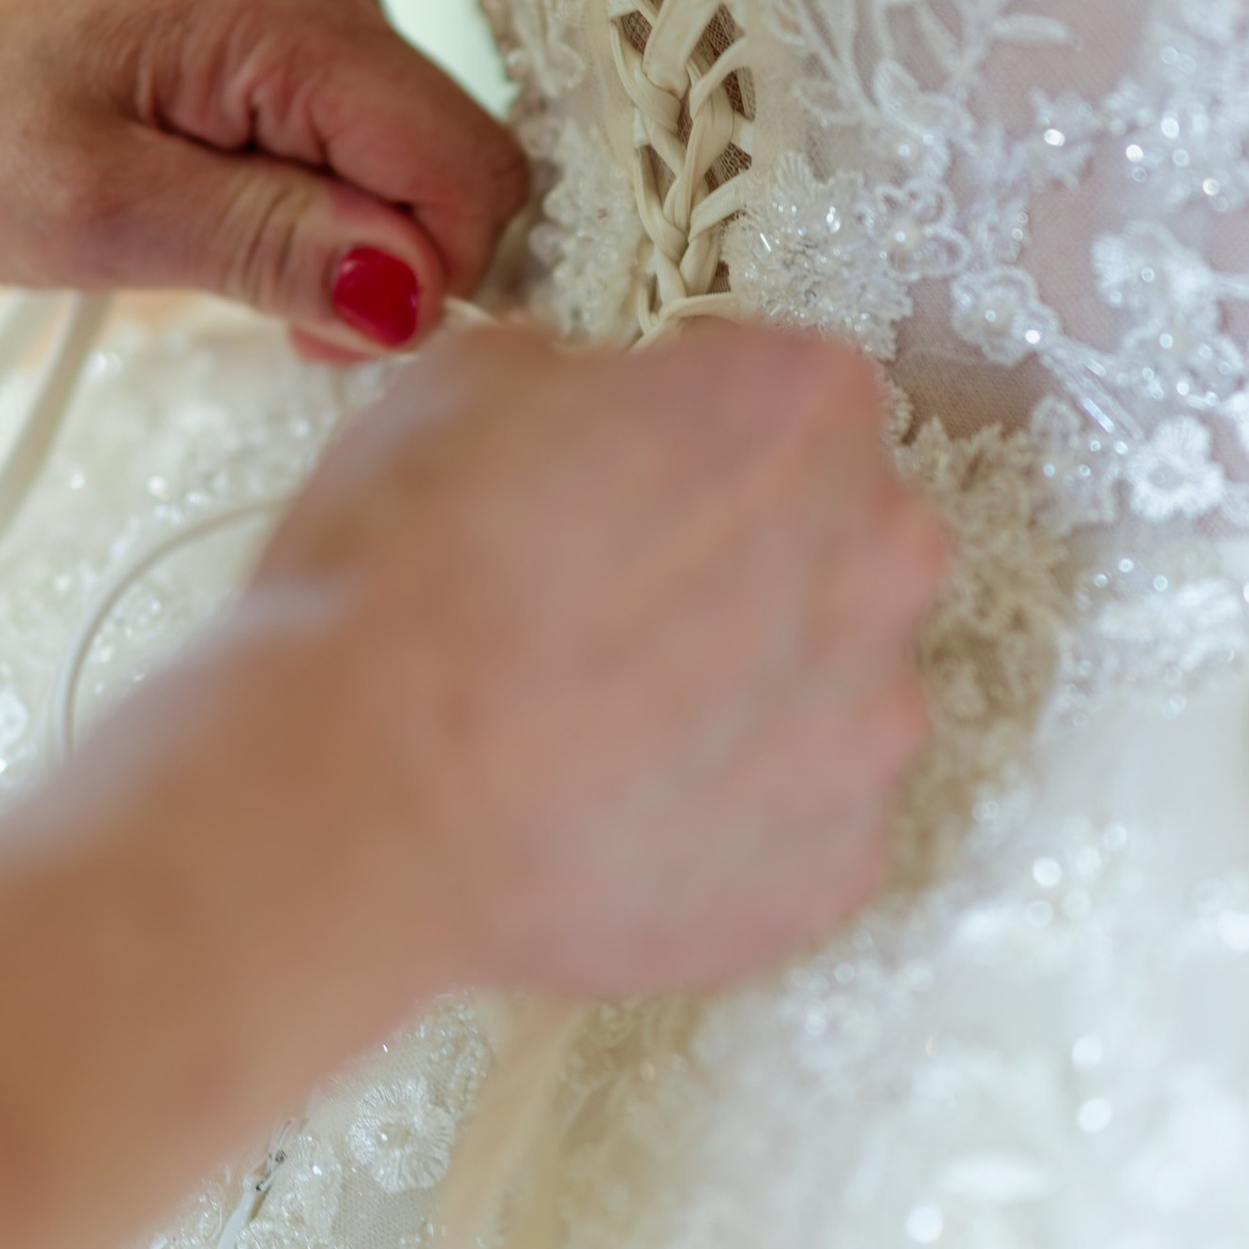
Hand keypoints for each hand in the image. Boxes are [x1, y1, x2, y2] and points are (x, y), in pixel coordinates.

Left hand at [0, 0, 527, 356]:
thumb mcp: (99, 217)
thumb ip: (275, 248)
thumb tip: (416, 293)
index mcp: (289, 6)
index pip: (468, 170)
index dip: (423, 280)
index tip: (313, 335)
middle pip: (442, 156)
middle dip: (371, 256)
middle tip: (232, 296)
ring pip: (400, 143)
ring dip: (326, 221)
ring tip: (186, 227)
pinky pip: (350, 111)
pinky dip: (299, 176)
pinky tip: (198, 184)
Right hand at [200, 321, 953, 998]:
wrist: (365, 806)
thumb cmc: (407, 582)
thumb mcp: (461, 388)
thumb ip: (575, 382)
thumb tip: (585, 414)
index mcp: (807, 408)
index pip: (785, 397)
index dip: (692, 433)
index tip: (624, 475)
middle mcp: (883, 559)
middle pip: (836, 540)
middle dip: (743, 563)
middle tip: (609, 606)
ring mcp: (873, 728)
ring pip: (826, 690)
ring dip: (740, 697)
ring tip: (602, 729)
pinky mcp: (840, 866)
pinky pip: (799, 822)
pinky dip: (726, 817)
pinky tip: (618, 813)